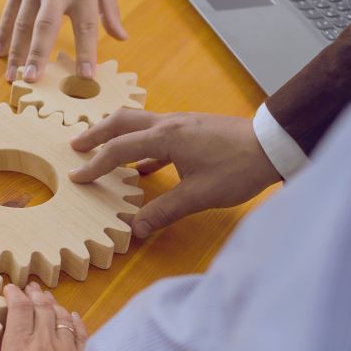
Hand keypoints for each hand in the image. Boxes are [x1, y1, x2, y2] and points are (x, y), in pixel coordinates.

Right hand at [0, 0, 126, 82]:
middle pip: (45, 27)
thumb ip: (109, 9)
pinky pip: (8, 11)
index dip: (87, 52)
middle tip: (33, 80)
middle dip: (37, 55)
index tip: (86, 76)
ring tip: (13, 76)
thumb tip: (121, 37)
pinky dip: (3, 33)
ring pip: (21, 23)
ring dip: (16, 52)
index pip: (86, 26)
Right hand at [0, 283, 86, 350]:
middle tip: (30, 287)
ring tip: (47, 298)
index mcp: (19, 348)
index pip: (19, 311)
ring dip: (53, 304)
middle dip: (35, 295)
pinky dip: (75, 321)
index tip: (9, 289)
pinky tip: (73, 317)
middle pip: (42, 308)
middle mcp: (44, 342)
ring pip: (61, 317)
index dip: (14, 296)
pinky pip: (80, 333)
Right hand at [69, 109, 282, 237]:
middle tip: (75, 146)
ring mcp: (181, 123)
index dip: (95, 165)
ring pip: (138, 122)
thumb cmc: (238, 168)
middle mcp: (168, 124)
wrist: (275, 144)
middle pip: (121, 122)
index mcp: (164, 138)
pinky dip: (142, 145)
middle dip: (95, 134)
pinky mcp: (193, 128)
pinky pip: (157, 132)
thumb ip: (165, 211)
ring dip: (116, 134)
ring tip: (101, 149)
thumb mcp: (200, 195)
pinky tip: (143, 166)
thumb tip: (137, 229)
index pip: (118, 150)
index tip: (77, 177)